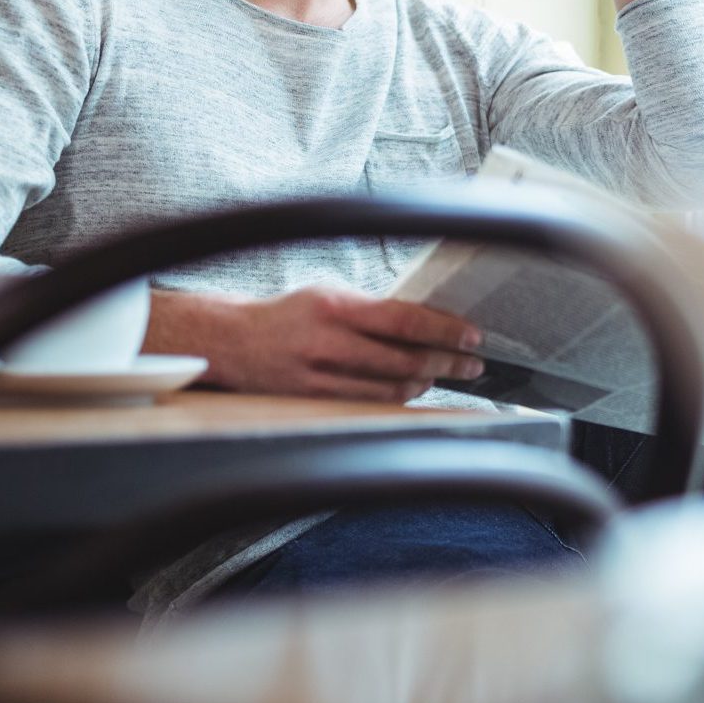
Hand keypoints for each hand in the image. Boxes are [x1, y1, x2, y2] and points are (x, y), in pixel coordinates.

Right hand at [162, 287, 487, 401]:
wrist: (231, 342)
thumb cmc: (289, 315)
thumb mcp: (331, 297)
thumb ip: (375, 312)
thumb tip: (429, 325)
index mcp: (335, 307)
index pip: (405, 320)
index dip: (445, 330)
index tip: (472, 336)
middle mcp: (328, 343)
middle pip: (405, 361)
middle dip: (448, 363)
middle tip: (471, 364)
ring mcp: (320, 378)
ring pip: (392, 389)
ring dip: (427, 384)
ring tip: (444, 374)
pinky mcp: (315, 402)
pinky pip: (371, 405)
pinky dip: (398, 398)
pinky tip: (413, 390)